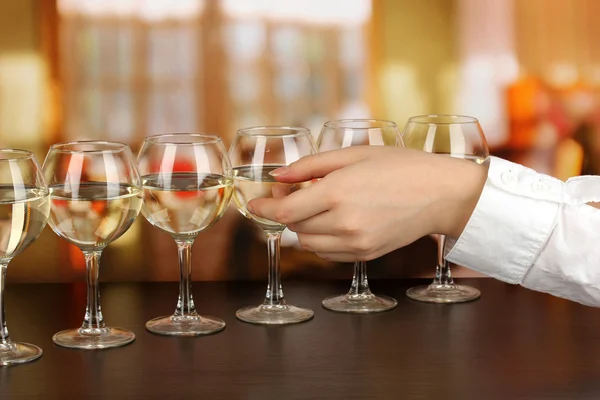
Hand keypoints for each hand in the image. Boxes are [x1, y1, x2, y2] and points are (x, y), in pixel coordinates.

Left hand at [248, 146, 486, 261]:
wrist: (441, 194)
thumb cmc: (400, 166)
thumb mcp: (353, 154)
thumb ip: (310, 166)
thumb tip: (278, 178)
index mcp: (337, 193)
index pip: (284, 213)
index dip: (263, 210)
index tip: (254, 204)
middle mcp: (343, 223)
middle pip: (293, 227)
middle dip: (286, 211)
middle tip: (295, 191)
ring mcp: (355, 243)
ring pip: (308, 243)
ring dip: (303, 226)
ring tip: (320, 204)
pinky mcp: (365, 255)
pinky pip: (327, 253)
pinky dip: (321, 238)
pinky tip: (335, 220)